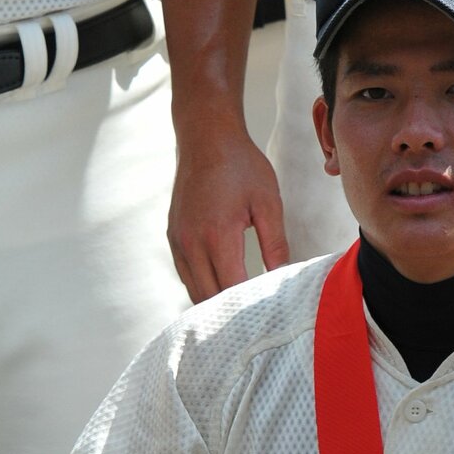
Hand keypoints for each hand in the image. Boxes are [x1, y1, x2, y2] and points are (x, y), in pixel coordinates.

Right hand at [169, 125, 289, 300]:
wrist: (206, 139)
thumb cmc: (241, 166)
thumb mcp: (268, 201)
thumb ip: (275, 243)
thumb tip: (280, 276)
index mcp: (217, 236)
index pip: (232, 288)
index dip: (250, 303)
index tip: (269, 309)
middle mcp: (191, 244)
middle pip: (209, 298)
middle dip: (232, 310)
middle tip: (257, 315)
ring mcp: (178, 242)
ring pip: (194, 291)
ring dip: (215, 301)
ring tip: (241, 306)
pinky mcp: (173, 237)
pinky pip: (186, 275)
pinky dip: (203, 285)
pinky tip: (222, 284)